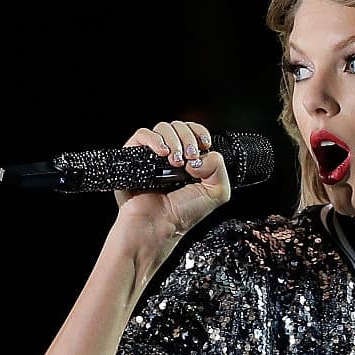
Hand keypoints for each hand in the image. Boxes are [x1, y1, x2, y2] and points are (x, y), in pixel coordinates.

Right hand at [113, 120, 231, 238]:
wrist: (157, 227)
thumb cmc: (181, 214)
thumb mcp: (216, 192)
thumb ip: (219, 168)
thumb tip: (202, 155)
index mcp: (190, 162)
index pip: (195, 132)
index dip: (200, 134)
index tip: (204, 145)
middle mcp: (171, 156)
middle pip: (181, 127)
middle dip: (188, 139)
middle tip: (189, 158)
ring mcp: (152, 155)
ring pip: (163, 127)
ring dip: (174, 140)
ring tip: (175, 161)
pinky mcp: (134, 156)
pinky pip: (142, 134)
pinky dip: (154, 140)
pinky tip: (162, 154)